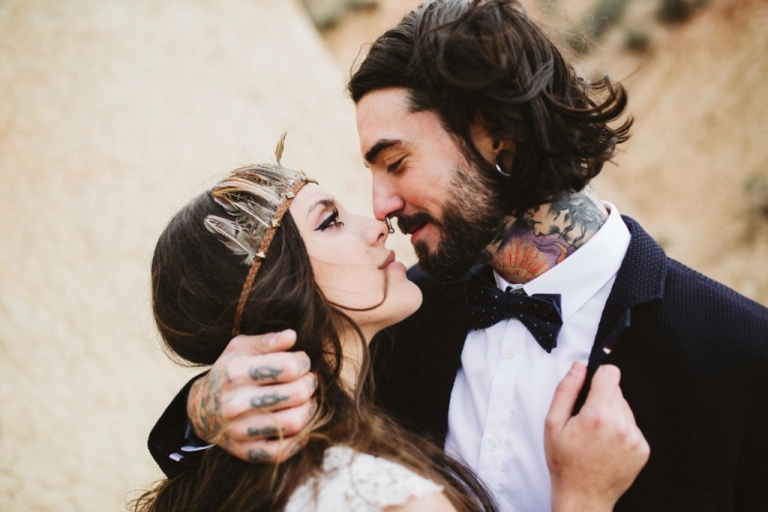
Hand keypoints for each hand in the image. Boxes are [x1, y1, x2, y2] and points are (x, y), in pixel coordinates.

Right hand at [187, 329, 317, 462]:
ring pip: (294, 423)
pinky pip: (283, 451)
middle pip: (296, 394)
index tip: (301, 363)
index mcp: (236, 372)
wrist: (201, 409)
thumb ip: (268, 341)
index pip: (289, 367)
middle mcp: (236, 403)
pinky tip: (298, 424)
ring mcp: (240, 430)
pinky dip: (299, 438)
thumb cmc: (229, 371)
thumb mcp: (241, 347)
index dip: (304, 363)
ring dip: (309, 410)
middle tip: (308, 381)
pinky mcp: (246, 451)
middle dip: (310, 384)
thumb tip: (292, 336)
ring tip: (305, 400)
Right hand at [545, 363, 649, 511]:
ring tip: (596, 435)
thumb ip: (566, 390)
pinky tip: (606, 445)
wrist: (583, 496)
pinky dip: (621, 430)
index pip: (611, 373)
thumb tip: (578, 368)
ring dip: (612, 414)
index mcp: (598, 415)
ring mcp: (634, 438)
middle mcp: (621, 425)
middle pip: (617, 391)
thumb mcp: (553, 423)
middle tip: (586, 421)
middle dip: (601, 399)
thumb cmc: (565, 463)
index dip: (598, 376)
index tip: (591, 386)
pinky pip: (632, 425)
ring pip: (625, 408)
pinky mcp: (642, 449)